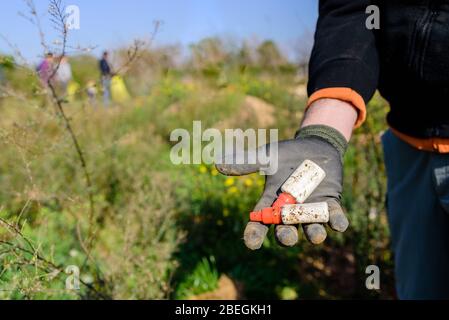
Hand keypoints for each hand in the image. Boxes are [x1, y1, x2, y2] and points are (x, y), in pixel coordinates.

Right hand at [216, 126, 348, 249]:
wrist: (314, 146)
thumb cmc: (286, 154)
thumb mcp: (266, 157)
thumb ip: (245, 162)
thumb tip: (218, 164)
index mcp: (272, 204)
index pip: (259, 225)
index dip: (254, 235)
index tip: (252, 243)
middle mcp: (291, 213)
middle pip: (286, 232)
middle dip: (286, 237)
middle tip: (286, 236)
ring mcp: (312, 210)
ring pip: (311, 230)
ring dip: (313, 234)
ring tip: (315, 236)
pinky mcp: (331, 204)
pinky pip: (335, 218)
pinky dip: (337, 222)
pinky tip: (338, 224)